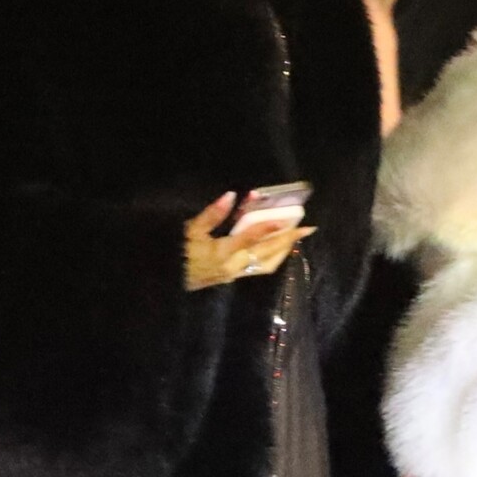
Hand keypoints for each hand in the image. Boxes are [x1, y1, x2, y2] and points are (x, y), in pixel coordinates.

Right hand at [184, 191, 314, 291]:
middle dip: (288, 241)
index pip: (249, 239)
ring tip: (296, 237)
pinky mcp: (234, 277)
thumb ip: (212, 215)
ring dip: (284, 251)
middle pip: (267, 254)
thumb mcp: (190, 230)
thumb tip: (230, 197)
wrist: (169, 280)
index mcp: (222, 253)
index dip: (266, 227)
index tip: (283, 218)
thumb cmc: (178, 252)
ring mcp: (235, 275)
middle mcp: (233, 267)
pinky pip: (260, 268)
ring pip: (267, 265)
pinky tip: (278, 247)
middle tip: (308, 229)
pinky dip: (273, 256)